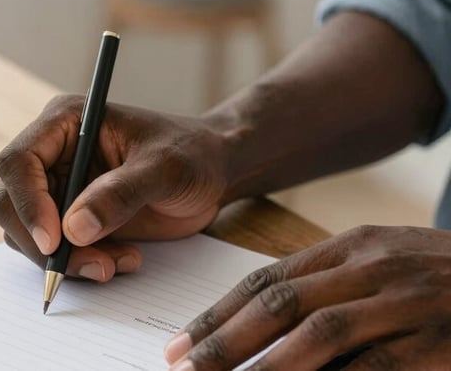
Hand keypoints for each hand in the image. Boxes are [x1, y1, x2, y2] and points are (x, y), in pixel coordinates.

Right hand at [0, 94, 230, 280]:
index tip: (54, 240)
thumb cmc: (192, 154)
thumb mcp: (165, 168)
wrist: (212, 173)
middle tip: (92, 264)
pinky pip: (54, 251)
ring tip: (117, 262)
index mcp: (65, 122)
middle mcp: (53, 154)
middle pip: (11, 203)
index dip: (27, 203)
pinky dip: (80, 265)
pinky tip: (122, 259)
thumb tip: (72, 229)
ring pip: (28, 234)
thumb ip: (121, 193)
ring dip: (66, 260)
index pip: (18, 162)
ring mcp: (58, 188)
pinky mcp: (70, 219)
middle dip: (45, 243)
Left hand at [164, 225, 450, 369]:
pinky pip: (373, 369)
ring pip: (320, 334)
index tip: (180, 343)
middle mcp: (376, 267)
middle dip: (224, 340)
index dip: (219, 313)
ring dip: (263, 365)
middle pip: (282, 304)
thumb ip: (331, 289)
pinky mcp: (440, 342)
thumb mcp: (387, 267)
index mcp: (355, 246)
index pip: (268, 279)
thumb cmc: (446, 279)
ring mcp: (410, 302)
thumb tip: (262, 329)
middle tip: (182, 368)